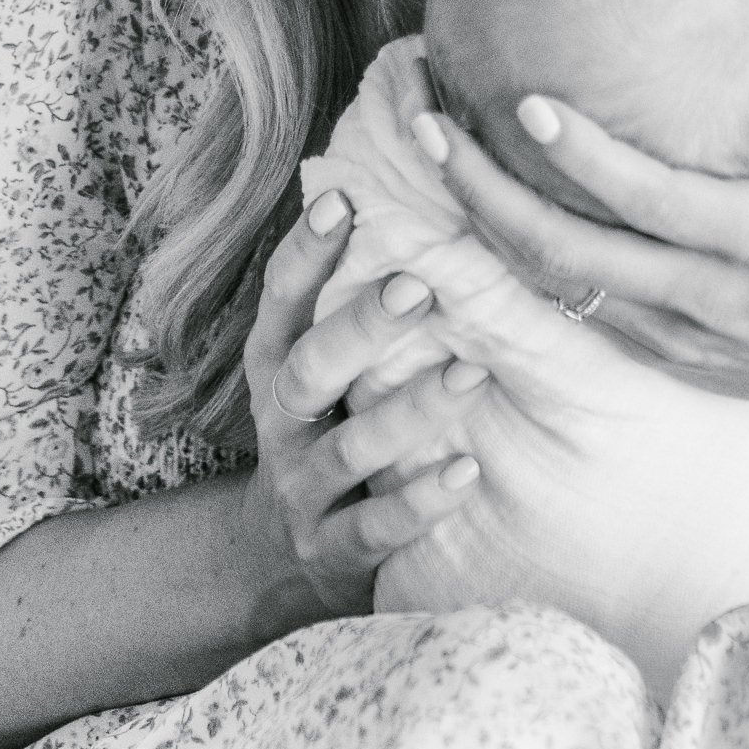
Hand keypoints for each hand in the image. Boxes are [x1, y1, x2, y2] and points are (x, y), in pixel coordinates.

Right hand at [237, 189, 488, 622]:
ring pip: (349, 449)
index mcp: (277, 365)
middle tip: (416, 286)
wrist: (280, 560)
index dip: (305, 251)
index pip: (280, 300)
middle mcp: (281, 424)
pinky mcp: (333, 553)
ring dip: (410, 411)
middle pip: (307, 369)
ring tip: (471, 373)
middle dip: (359, 328)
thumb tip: (409, 188)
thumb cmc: (328, 428)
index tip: (344, 199)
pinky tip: (468, 472)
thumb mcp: (326, 368)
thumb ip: (354, 300)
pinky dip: (420, 501)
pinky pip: (376, 528)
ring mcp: (302, 491)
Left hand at [407, 0, 748, 417]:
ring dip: (482, 223)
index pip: (657, 200)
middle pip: (571, 254)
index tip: (525, 103)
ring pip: (552, 285)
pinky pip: (565, 305)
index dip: (588, 159)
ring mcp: (671, 336)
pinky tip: (472, 201)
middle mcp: (705, 296)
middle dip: (486, 193)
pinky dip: (512, 256)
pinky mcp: (651, 356)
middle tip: (426, 124)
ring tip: (429, 149)